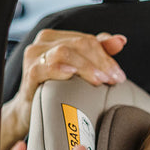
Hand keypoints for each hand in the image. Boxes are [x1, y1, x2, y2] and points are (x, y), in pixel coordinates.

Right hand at [0, 29, 126, 149]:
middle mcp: (44, 42)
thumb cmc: (55, 88)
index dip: (106, 56)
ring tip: (99, 81)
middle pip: (79, 44)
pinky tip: (71, 75)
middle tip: (113, 80)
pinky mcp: (28, 73)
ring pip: (64, 52)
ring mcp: (34, 56)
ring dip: (85, 66)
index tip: (119, 75)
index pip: (87, 40)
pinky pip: (44, 68)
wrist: (30, 111)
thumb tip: (120, 40)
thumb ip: (98, 52)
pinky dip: (60, 70)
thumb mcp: (79, 69)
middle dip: (100, 62)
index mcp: (56, 37)